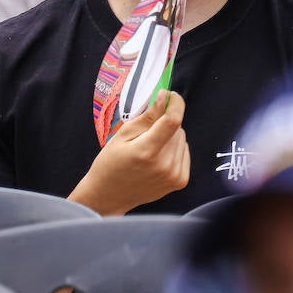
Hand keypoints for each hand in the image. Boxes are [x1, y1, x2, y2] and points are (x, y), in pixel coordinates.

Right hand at [69, 91, 190, 215]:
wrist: (108, 196)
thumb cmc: (110, 163)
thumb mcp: (122, 135)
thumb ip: (147, 117)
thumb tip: (165, 97)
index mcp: (146, 151)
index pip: (173, 120)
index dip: (175, 103)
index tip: (170, 96)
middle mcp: (164, 165)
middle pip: (177, 129)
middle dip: (165, 124)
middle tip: (147, 134)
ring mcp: (173, 175)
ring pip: (182, 139)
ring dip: (170, 138)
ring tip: (150, 149)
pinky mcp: (180, 181)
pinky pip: (185, 152)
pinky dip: (174, 150)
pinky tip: (158, 159)